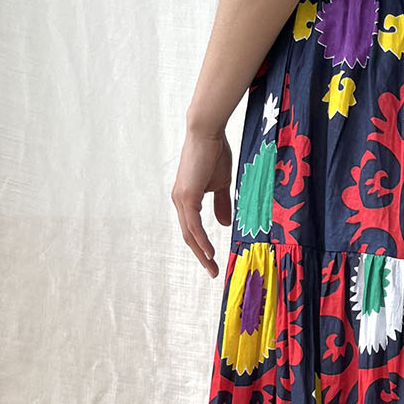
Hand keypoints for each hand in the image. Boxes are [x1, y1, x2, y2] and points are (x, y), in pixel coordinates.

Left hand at [171, 126, 232, 277]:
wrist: (207, 133)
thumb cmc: (214, 153)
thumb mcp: (221, 184)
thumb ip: (221, 204)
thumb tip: (223, 225)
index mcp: (186, 199)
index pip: (192, 229)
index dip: (202, 246)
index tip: (213, 260)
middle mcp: (180, 201)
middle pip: (188, 236)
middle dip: (201, 255)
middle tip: (213, 271)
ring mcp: (181, 199)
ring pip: (189, 234)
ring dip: (201, 253)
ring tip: (212, 267)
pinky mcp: (187, 196)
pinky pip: (193, 225)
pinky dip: (201, 240)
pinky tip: (209, 252)